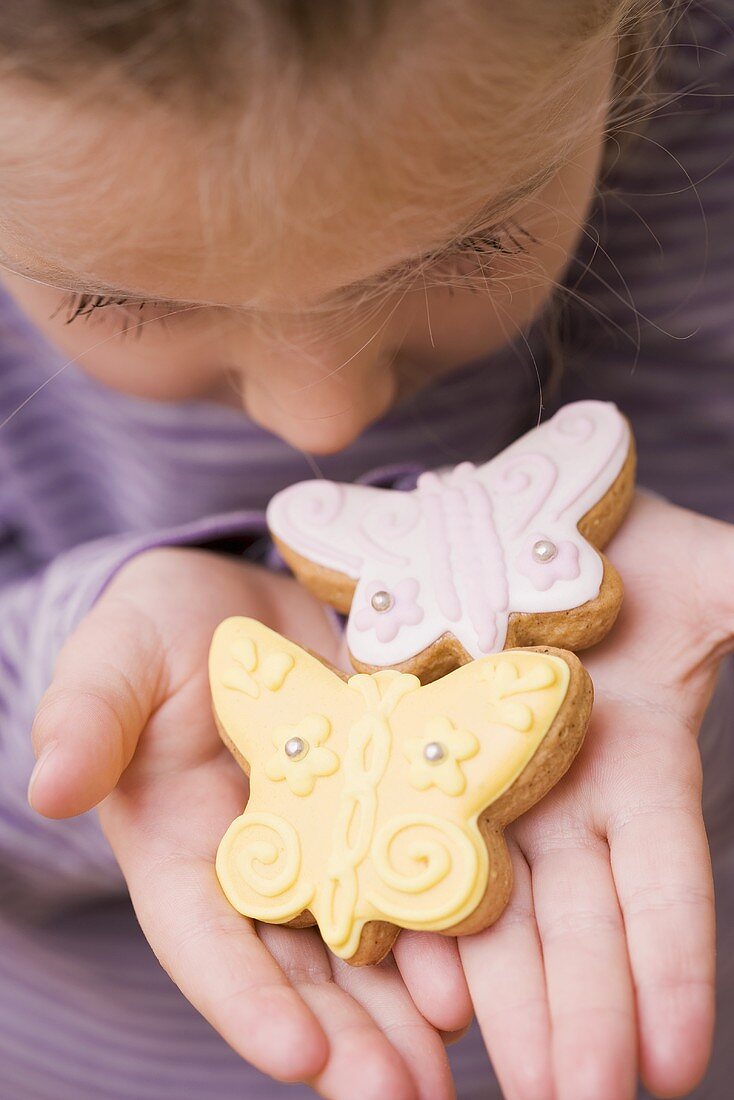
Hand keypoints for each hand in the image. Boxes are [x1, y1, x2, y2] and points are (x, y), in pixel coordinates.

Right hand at [28, 548, 471, 1099]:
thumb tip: (48, 784)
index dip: (247, 1001)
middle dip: (349, 1039)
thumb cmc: (159, 629)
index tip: (296, 1054)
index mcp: (182, 851)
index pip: (208, 941)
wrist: (243, 603)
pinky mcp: (388, 807)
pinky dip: (452, 924)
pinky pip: (422, 874)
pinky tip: (489, 965)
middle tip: (403, 1096)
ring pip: (368, 945)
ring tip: (452, 1061)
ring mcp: (330, 844)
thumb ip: (86, 718)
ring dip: (408, 1011)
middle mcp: (261, 868)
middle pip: (301, 970)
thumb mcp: (114, 660)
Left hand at [456, 493, 731, 1099]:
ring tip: (519, 1090)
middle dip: (588, 1019)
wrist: (515, 518)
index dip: (676, 973)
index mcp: (640, 763)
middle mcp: (564, 791)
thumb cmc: (627, 544)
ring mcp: (487, 780)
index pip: (666, 887)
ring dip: (511, 1005)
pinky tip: (425, 997)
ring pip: (502, 910)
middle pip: (579, 924)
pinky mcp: (412, 753)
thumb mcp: (721, 574)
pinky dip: (424, 922)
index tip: (678, 1069)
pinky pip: (416, 848)